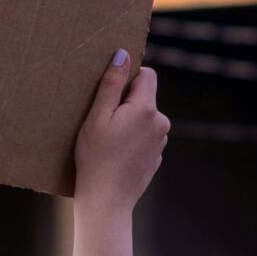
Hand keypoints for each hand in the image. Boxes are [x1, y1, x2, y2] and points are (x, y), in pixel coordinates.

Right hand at [72, 53, 167, 212]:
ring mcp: (160, 141)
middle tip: (103, 122)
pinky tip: (116, 154)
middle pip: (145, 97)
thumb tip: (123, 54)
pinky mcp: (156, 156)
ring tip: (108, 141)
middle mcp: (161, 123)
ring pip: (144, 118)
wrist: (106, 201)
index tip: (109, 96)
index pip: (147, 74)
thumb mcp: (97, 116)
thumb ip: (111, 83)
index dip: (127, 79)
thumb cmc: (95, 158)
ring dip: (129, 122)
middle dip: (125, 103)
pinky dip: (132, 139)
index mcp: (147, 109)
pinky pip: (144, 137)